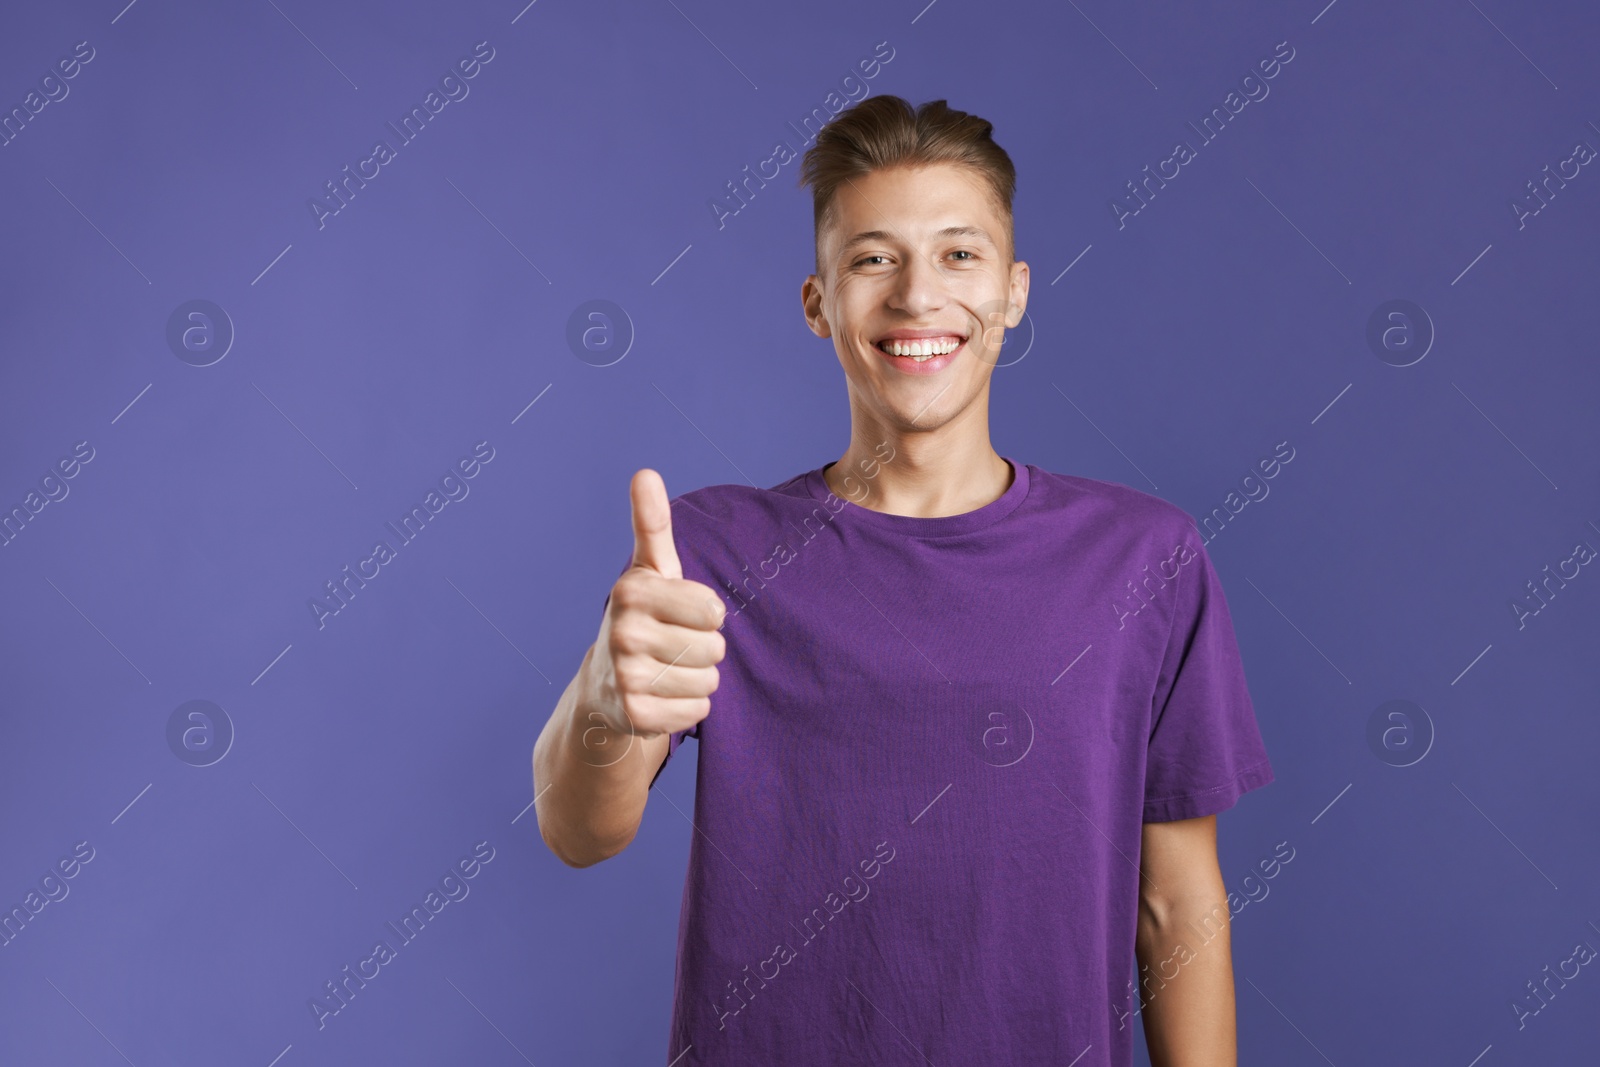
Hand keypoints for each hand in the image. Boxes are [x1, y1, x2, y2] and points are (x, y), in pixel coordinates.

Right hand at [588, 469, 725, 740]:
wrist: (604, 686)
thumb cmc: (642, 617)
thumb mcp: (650, 570)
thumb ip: (651, 525)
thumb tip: (645, 473)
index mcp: (631, 591)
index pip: (713, 610)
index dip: (706, 615)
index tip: (679, 615)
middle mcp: (622, 632)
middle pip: (715, 648)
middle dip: (705, 650)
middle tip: (673, 647)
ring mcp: (625, 676)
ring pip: (709, 683)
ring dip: (698, 680)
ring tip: (668, 672)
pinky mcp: (634, 715)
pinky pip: (697, 713)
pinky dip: (689, 709)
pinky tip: (663, 698)